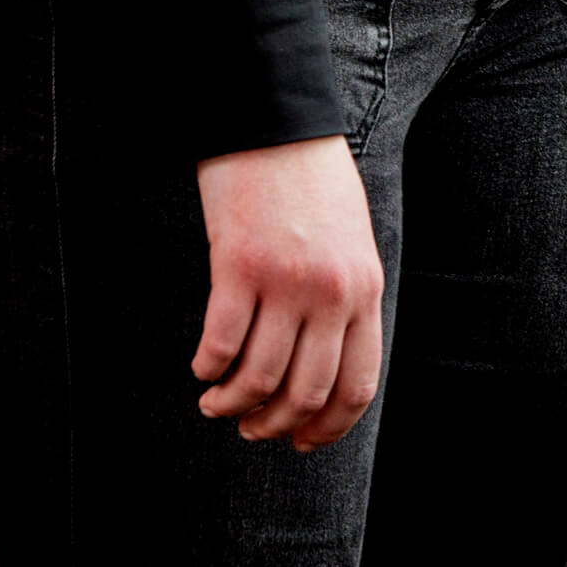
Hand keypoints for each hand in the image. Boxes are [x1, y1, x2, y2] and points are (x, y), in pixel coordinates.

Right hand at [191, 134, 385, 452]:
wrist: (276, 124)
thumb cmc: (311, 184)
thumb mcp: (349, 244)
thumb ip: (343, 300)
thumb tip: (322, 361)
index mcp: (364, 292)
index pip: (356, 385)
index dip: (327, 426)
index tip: (301, 442)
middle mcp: (331, 295)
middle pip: (307, 392)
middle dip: (276, 425)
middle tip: (250, 430)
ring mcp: (287, 283)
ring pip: (261, 377)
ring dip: (233, 404)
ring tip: (216, 405)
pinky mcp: (239, 266)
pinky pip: (222, 342)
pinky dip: (208, 367)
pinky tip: (201, 368)